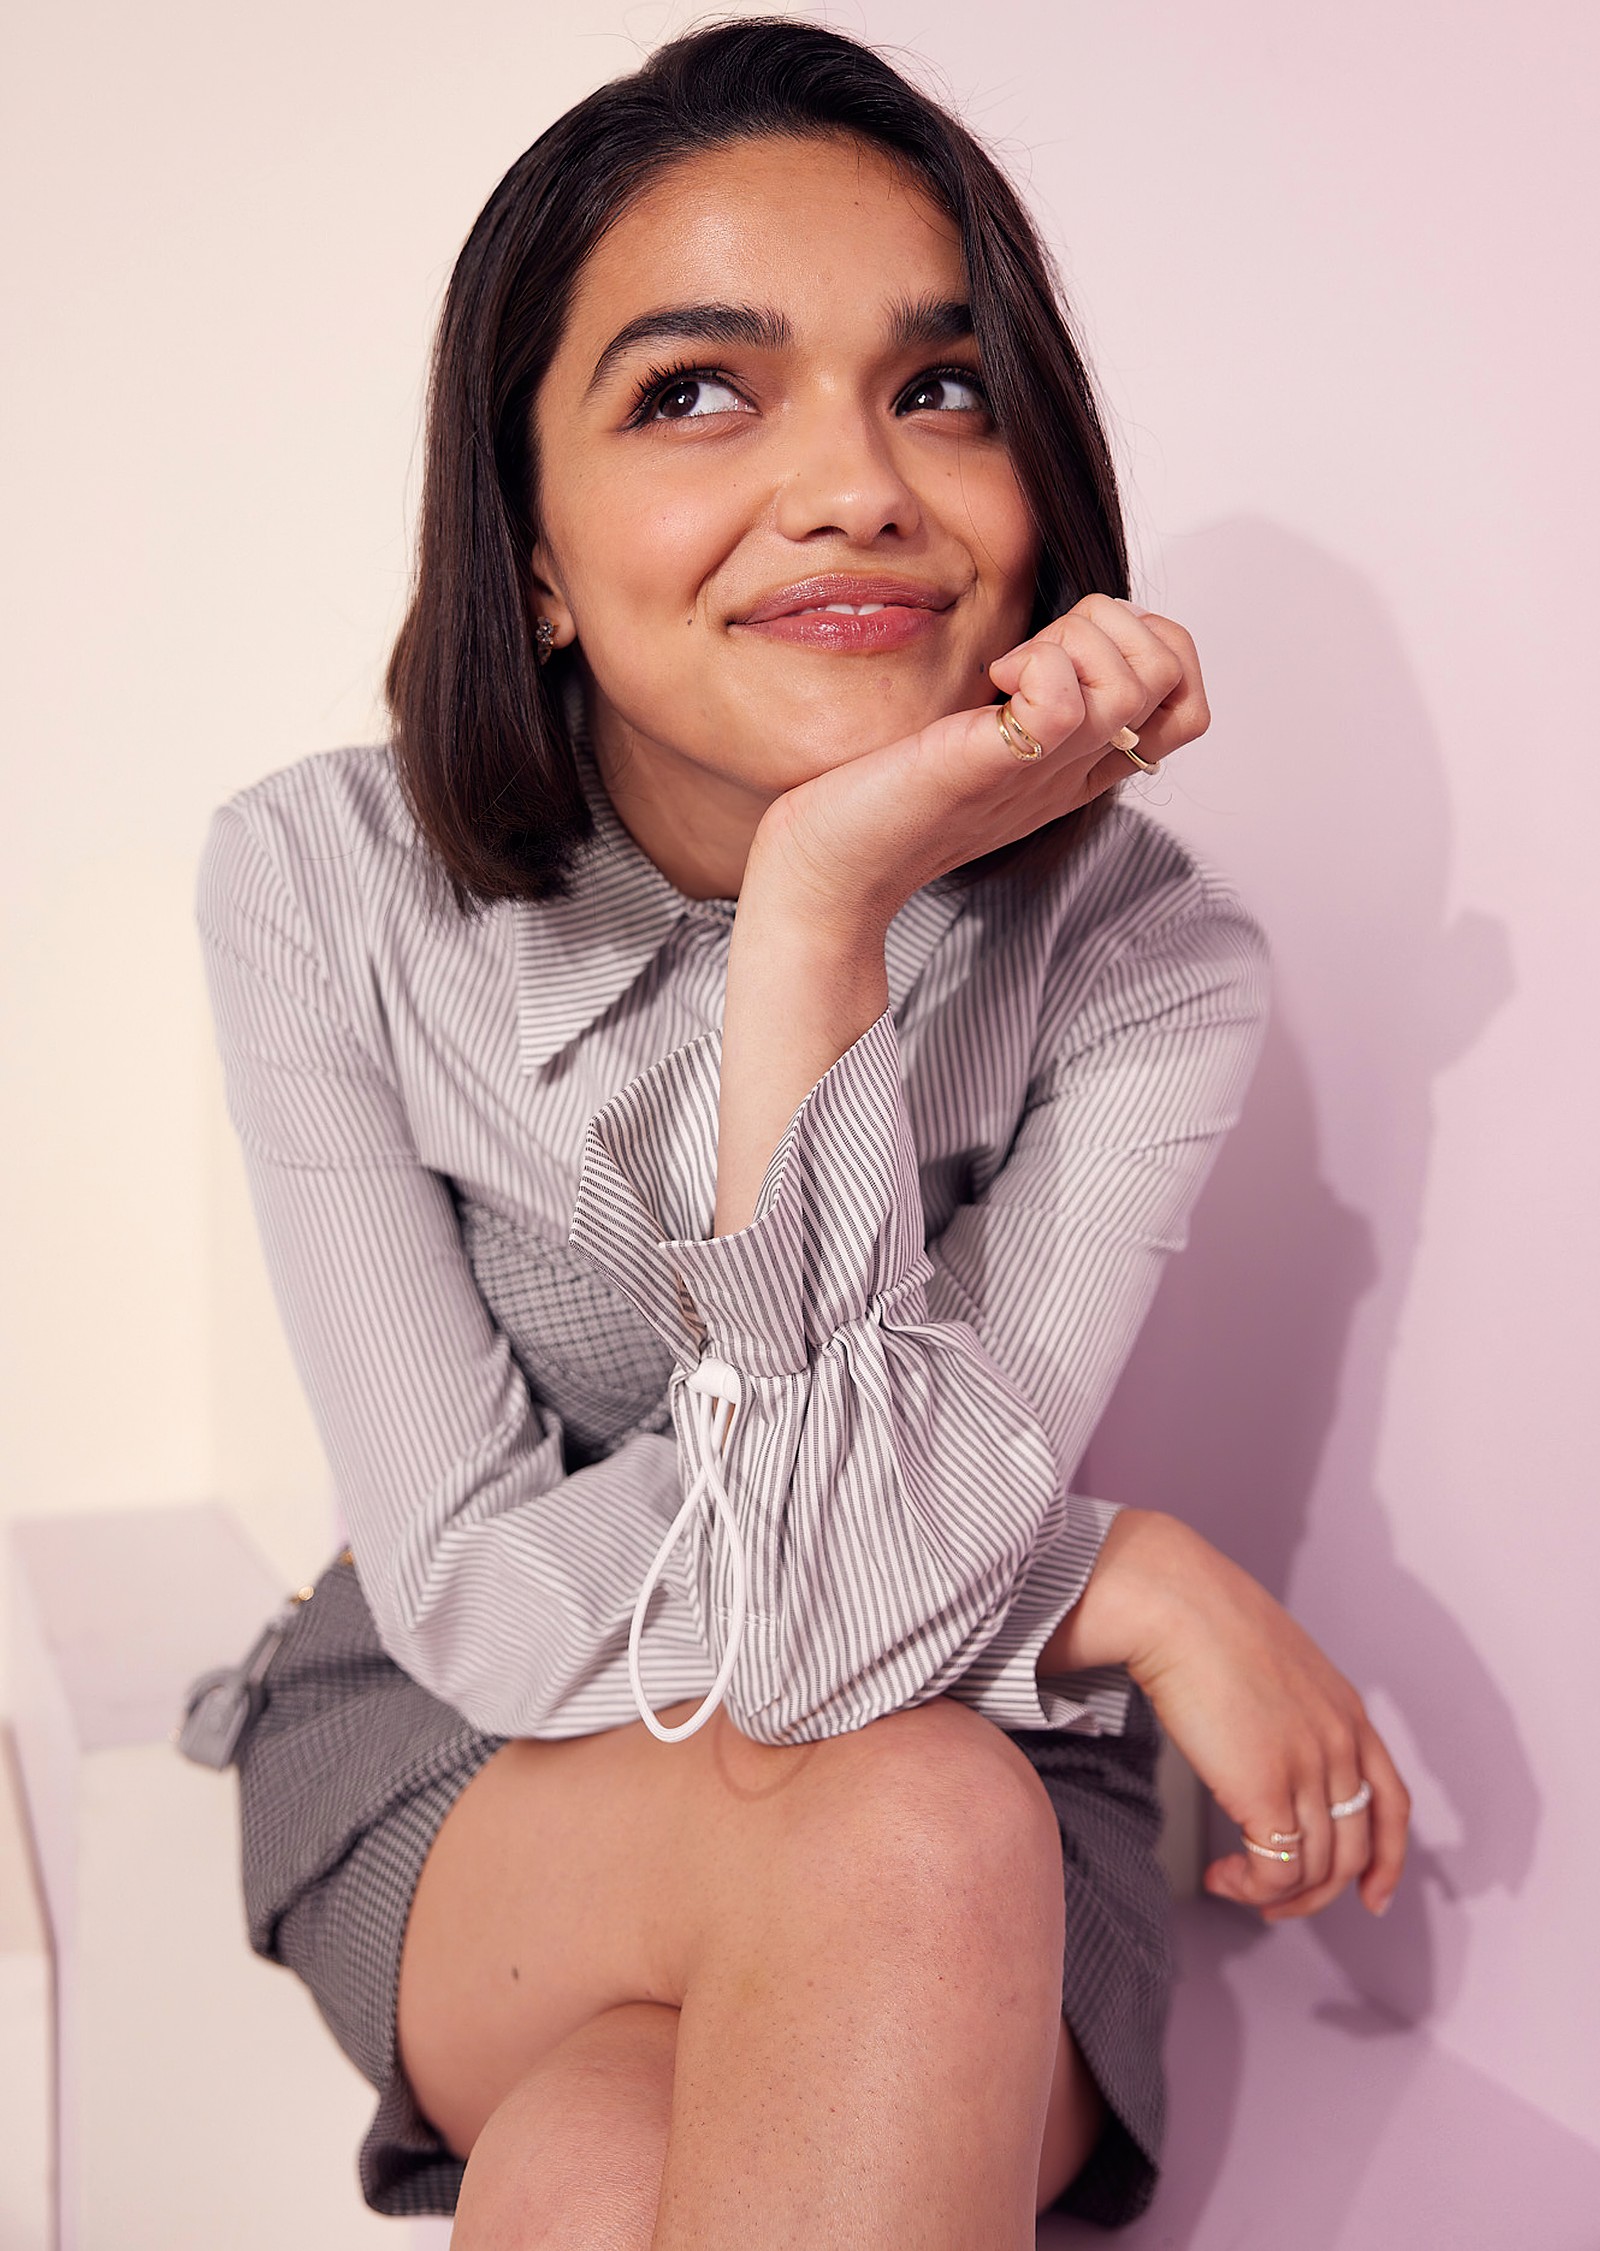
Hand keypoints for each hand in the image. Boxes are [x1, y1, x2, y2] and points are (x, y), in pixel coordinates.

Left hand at [750, 593, 1209, 924]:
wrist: (829, 873)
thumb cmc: (890, 803)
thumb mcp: (985, 744)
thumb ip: (1031, 704)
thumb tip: (1052, 638)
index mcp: (1078, 765)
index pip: (1183, 700)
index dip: (1149, 646)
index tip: (1065, 649)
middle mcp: (1072, 771)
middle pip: (1167, 675)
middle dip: (1108, 628)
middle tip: (1030, 654)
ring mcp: (1037, 773)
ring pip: (1134, 682)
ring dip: (1074, 642)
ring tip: (1007, 670)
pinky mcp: (986, 768)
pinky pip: (1061, 707)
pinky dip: (1039, 670)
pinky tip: (992, 683)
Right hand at [1047, 1511, 1410, 1920]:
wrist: (1172, 1603)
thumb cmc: (1201, 1620)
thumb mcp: (1271, 1662)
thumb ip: (1285, 1707)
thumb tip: (1258, 1737)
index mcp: (1347, 1712)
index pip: (1392, 1804)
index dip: (1387, 1860)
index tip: (1371, 1895)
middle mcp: (1340, 1744)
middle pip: (1353, 1851)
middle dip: (1318, 1892)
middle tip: (1275, 1902)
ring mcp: (1308, 1768)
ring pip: (1315, 1869)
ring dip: (1277, 1895)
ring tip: (1233, 1884)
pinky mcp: (1265, 1790)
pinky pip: (1277, 1870)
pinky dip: (1251, 1888)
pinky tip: (1220, 1877)